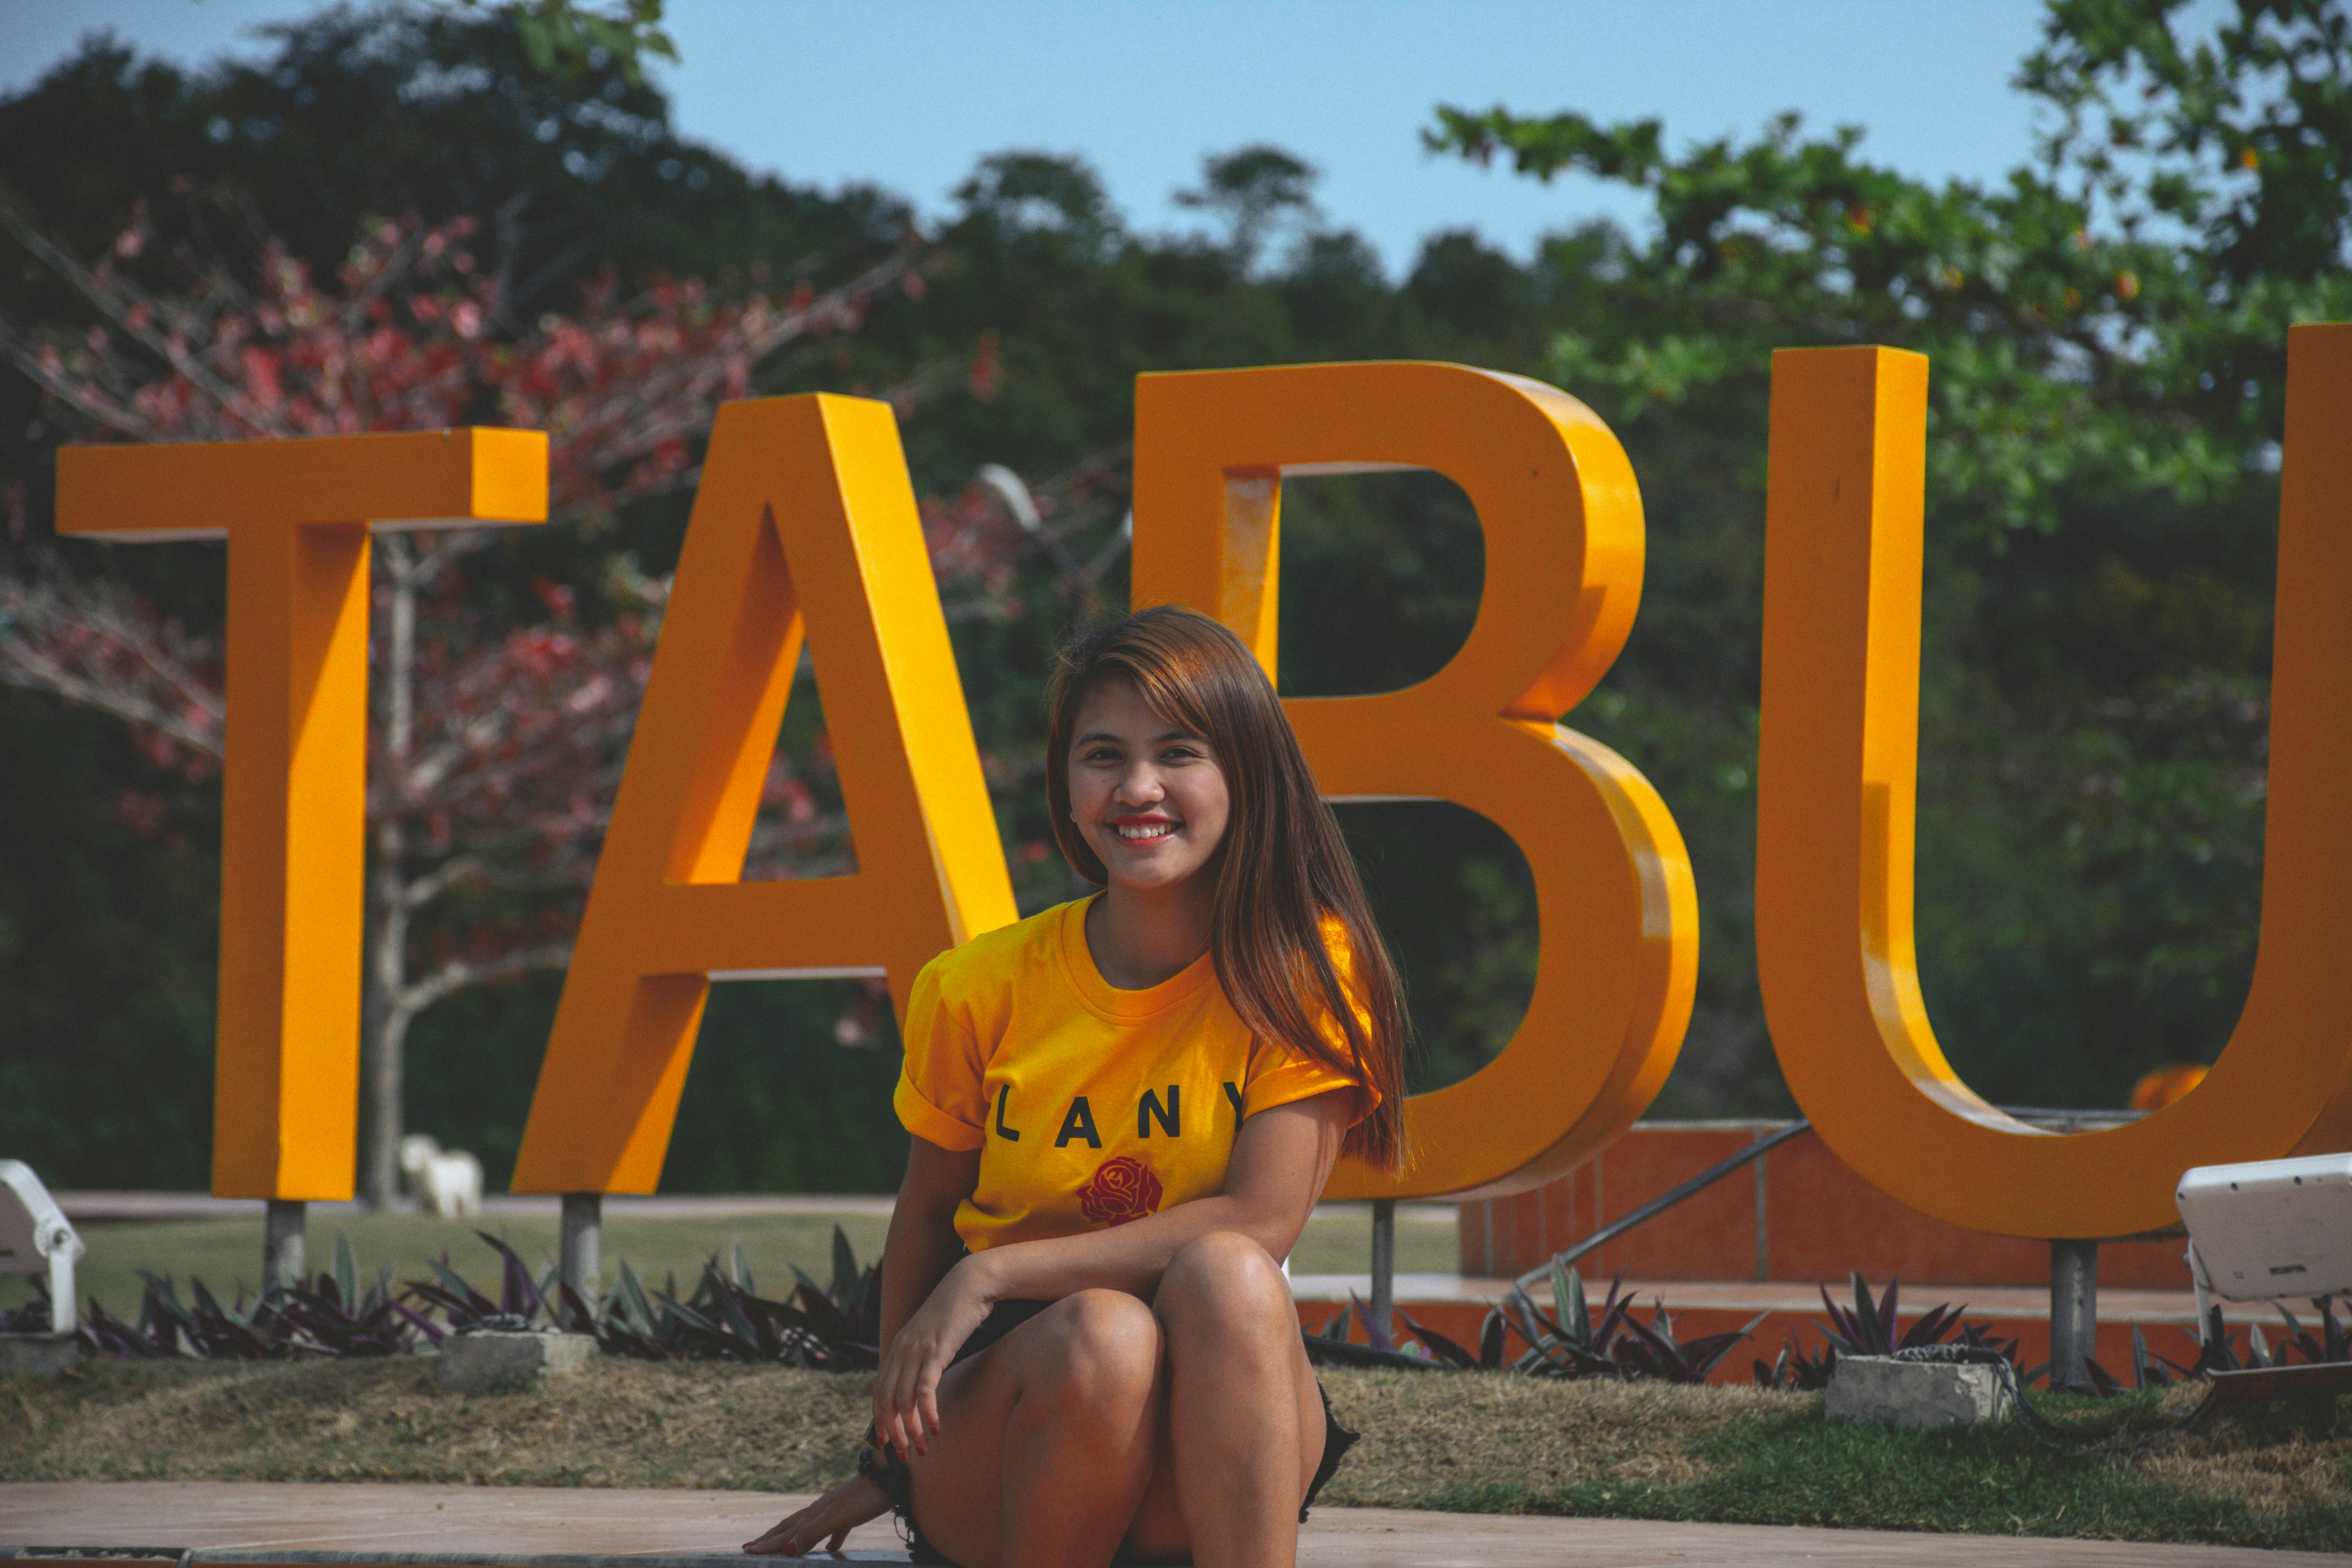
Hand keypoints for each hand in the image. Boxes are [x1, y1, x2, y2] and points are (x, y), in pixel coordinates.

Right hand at [742, 1473, 889, 1555]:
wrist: (892, 1476)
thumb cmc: (866, 1497)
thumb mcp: (839, 1516)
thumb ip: (814, 1531)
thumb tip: (787, 1549)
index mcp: (816, 1511)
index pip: (786, 1531)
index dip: (767, 1543)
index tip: (747, 1550)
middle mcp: (822, 1508)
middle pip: (791, 1525)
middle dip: (771, 1538)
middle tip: (751, 1546)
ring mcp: (836, 1508)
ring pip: (808, 1526)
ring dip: (793, 1537)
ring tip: (783, 1547)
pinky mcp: (852, 1511)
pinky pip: (835, 1529)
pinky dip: (829, 1541)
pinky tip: (831, 1549)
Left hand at [872, 1254, 996, 1456]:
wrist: (969, 1284)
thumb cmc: (954, 1311)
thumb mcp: (931, 1335)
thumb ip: (921, 1356)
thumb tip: (920, 1381)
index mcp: (897, 1348)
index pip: (879, 1392)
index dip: (879, 1420)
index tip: (884, 1443)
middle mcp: (901, 1351)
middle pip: (886, 1402)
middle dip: (892, 1433)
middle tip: (903, 1456)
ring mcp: (916, 1351)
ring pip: (903, 1402)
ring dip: (911, 1430)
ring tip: (922, 1450)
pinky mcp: (936, 1352)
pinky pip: (925, 1390)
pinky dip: (928, 1413)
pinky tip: (936, 1428)